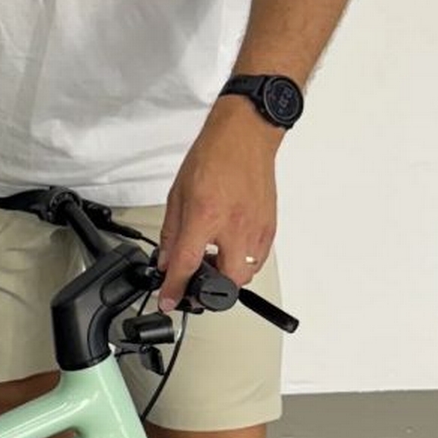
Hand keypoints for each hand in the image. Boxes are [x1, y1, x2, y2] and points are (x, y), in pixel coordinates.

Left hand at [156, 101, 278, 309]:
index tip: (169, 300)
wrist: (245, 138)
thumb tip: (167, 258)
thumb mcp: (178, 194)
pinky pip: (259, 259)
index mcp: (206, 217)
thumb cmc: (214, 157)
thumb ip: (171, 232)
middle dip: (210, 289)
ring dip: (228, 275)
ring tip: (213, 260)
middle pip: (227, 281)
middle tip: (196, 281)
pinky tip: (231, 248)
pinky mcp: (270, 227)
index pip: (187, 265)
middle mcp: (234, 227)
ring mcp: (256, 229)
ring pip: (246, 274)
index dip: (174, 288)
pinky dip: (244, 262)